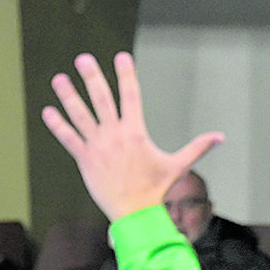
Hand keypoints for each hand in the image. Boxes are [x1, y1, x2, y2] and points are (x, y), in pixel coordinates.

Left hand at [40, 51, 225, 223]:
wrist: (135, 213)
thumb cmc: (156, 189)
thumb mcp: (178, 164)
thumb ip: (198, 147)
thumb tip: (221, 137)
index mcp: (136, 131)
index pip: (131, 95)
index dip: (126, 74)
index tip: (121, 57)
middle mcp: (115, 135)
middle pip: (102, 98)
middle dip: (92, 77)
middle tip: (82, 58)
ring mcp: (98, 147)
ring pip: (81, 116)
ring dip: (69, 96)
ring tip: (58, 79)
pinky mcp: (85, 160)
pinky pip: (69, 139)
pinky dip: (58, 125)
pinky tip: (47, 111)